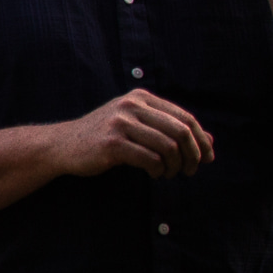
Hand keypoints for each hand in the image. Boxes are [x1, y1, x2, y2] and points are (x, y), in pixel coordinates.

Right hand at [60, 89, 214, 181]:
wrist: (62, 145)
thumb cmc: (103, 136)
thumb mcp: (137, 125)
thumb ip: (170, 129)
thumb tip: (209, 141)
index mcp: (141, 98)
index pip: (185, 117)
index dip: (201, 139)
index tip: (208, 157)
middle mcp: (131, 106)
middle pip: (180, 131)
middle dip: (192, 155)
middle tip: (191, 170)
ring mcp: (120, 124)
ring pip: (167, 146)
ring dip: (175, 166)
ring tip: (169, 174)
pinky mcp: (111, 144)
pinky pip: (149, 159)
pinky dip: (158, 170)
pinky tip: (155, 174)